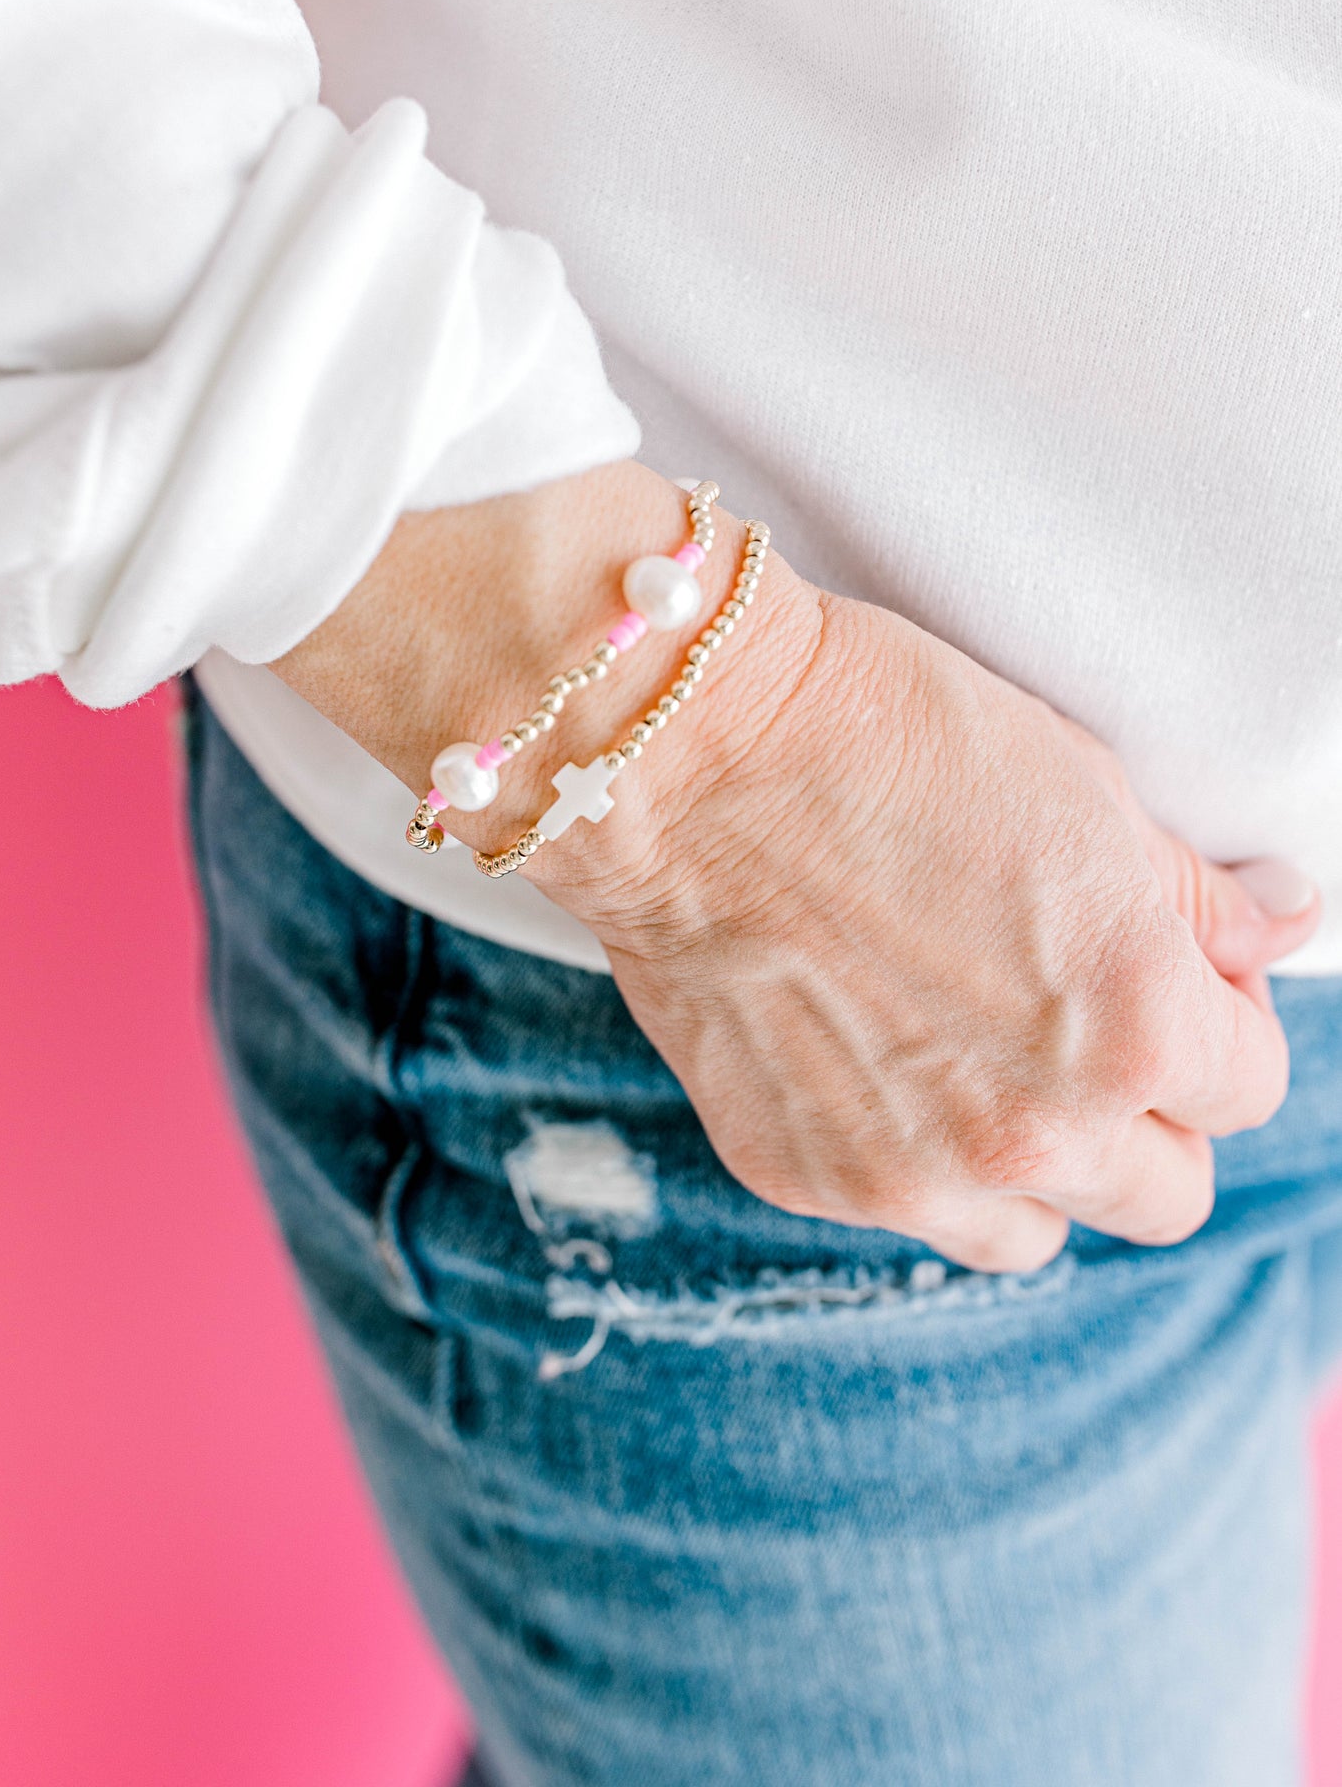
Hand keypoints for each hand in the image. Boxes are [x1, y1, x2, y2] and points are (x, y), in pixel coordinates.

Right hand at [275, 465, 1319, 1272]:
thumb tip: (1282, 927)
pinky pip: (904, 1206)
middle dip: (1144, 1110)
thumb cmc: (887, 735)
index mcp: (1138, 1026)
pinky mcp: (805, 1177)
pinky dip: (909, 1149)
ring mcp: (913, 1173)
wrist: (685, 753)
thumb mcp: (1081, 787)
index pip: (1248, 1087)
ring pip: (1039, 1232)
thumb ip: (1195, 896)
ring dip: (1035, 1162)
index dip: (1215, 1018)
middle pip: (1165, 1192)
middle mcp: (1040, 1129)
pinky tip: (864, 1043)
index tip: (1162, 970)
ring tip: (972, 1053)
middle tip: (1074, 1017)